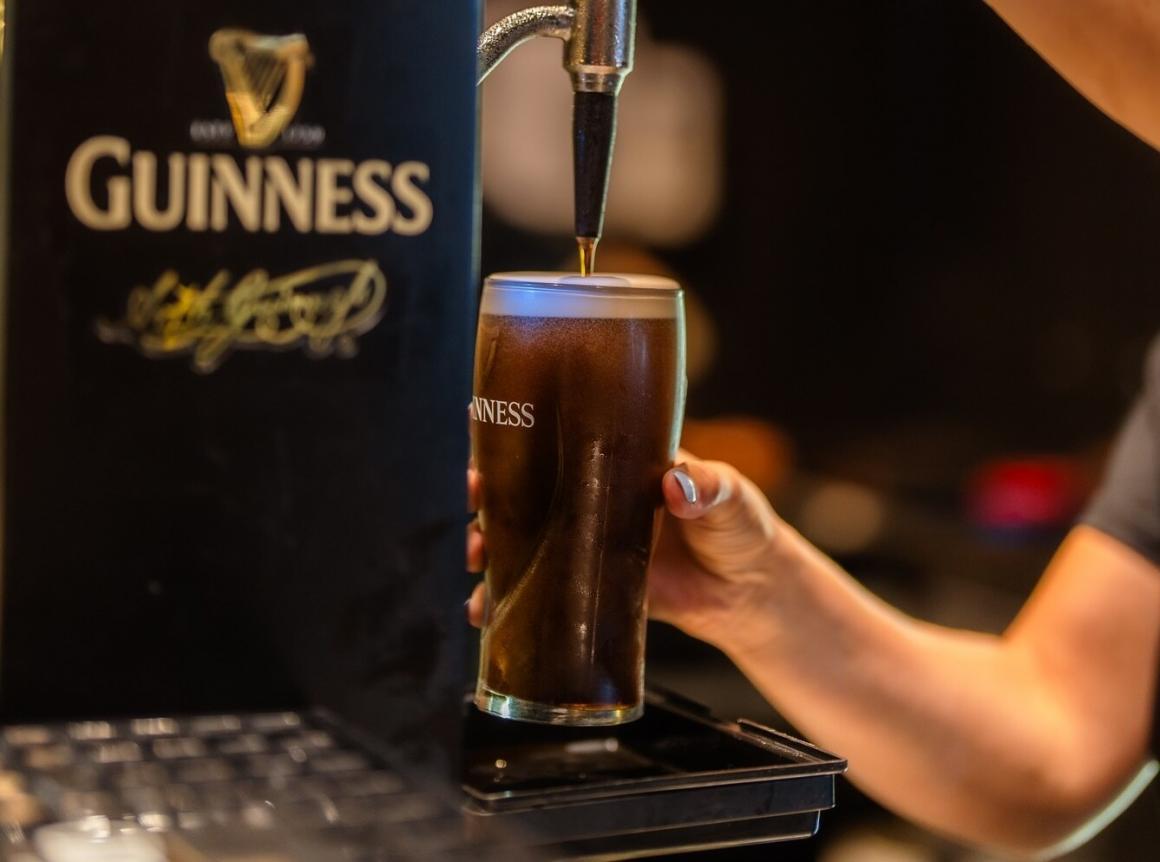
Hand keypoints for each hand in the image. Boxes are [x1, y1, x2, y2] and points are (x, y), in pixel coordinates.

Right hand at [466, 451, 785, 652]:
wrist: (751, 595)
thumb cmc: (743, 530)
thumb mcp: (732, 497)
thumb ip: (709, 488)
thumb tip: (677, 484)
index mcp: (622, 465)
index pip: (563, 438)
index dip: (520, 432)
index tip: (486, 423)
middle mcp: (595, 501)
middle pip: (529, 488)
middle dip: (492, 490)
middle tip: (475, 493)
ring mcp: (588, 546)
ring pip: (526, 539)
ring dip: (492, 545)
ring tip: (476, 556)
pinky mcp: (590, 590)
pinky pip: (542, 593)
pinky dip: (511, 603)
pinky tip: (486, 612)